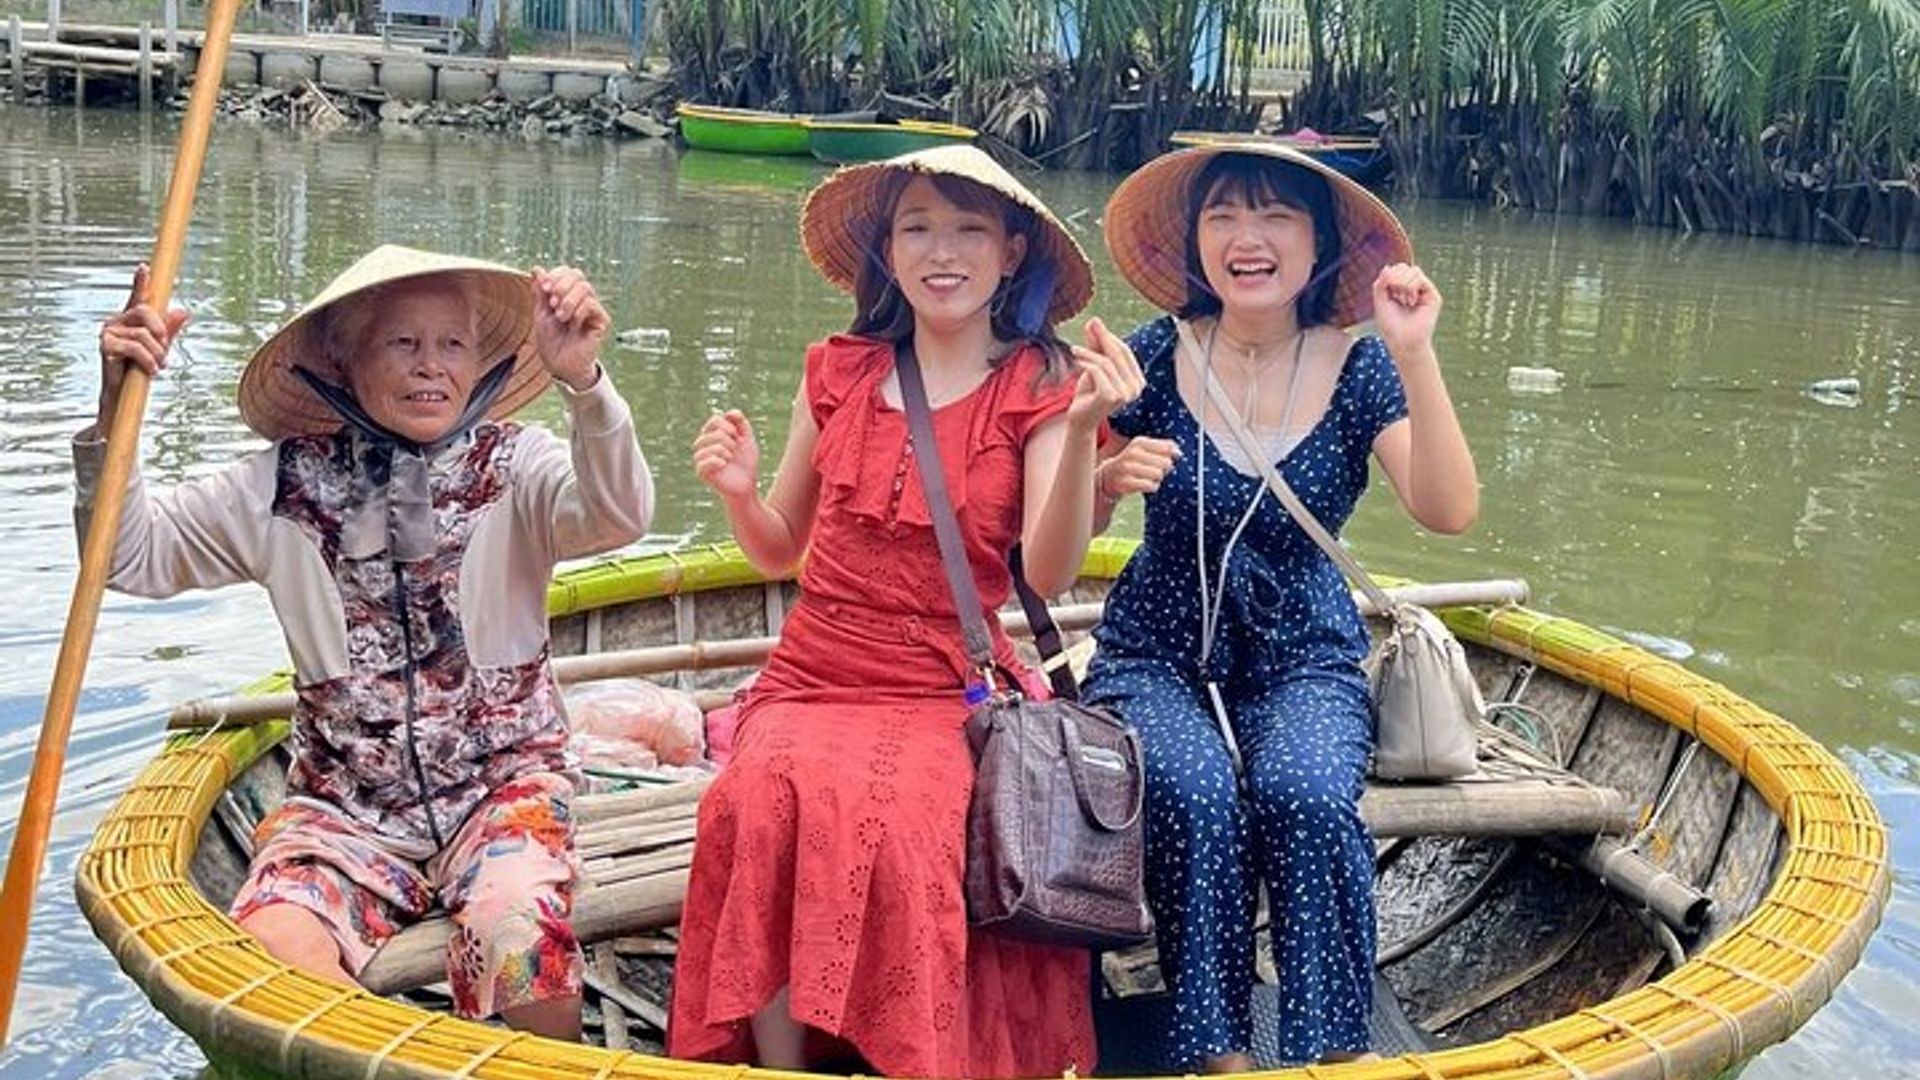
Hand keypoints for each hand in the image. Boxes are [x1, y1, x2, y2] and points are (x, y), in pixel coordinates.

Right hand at [97, 264, 189, 427]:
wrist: (125, 394)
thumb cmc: (140, 368)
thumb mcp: (160, 347)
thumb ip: (170, 329)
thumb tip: (184, 311)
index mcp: (131, 319)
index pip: (137, 297)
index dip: (141, 282)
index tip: (145, 267)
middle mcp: (117, 321)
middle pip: (144, 311)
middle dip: (160, 328)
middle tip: (166, 347)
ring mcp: (109, 332)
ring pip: (142, 334)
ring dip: (156, 352)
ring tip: (159, 366)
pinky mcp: (105, 346)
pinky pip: (134, 347)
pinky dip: (147, 360)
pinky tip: (151, 370)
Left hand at [531, 265, 609, 390]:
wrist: (559, 364)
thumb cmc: (551, 342)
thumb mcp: (541, 312)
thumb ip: (540, 291)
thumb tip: (536, 268)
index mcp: (567, 294)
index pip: (567, 271)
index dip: (555, 275)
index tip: (544, 289)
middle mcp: (581, 299)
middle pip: (578, 275)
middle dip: (561, 286)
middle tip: (552, 304)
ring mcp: (592, 309)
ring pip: (585, 288)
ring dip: (568, 301)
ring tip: (561, 318)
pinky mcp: (601, 320)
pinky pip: (591, 305)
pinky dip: (578, 313)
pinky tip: (573, 325)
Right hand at [692, 410, 759, 500]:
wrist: (747, 484)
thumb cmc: (746, 462)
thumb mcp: (747, 439)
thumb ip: (741, 424)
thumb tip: (732, 412)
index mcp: (712, 435)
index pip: (715, 420)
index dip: (729, 426)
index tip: (739, 438)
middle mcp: (703, 445)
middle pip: (713, 432)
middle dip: (729, 440)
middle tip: (735, 451)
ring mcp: (701, 458)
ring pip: (708, 446)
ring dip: (725, 451)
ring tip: (730, 458)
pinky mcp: (701, 472)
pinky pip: (704, 461)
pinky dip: (717, 461)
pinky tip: (724, 464)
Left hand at [1067, 317, 1145, 435]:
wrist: (1080, 418)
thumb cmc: (1089, 393)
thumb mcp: (1094, 365)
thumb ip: (1096, 345)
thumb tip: (1094, 321)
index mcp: (1137, 381)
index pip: (1125, 352)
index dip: (1109, 337)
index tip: (1095, 323)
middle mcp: (1136, 388)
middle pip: (1118, 354)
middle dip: (1102, 337)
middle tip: (1089, 325)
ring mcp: (1125, 394)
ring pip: (1106, 363)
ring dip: (1088, 353)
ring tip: (1075, 350)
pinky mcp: (1111, 397)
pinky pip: (1098, 371)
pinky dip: (1086, 363)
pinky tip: (1076, 361)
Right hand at [1097, 437, 1180, 500]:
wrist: (1109, 475)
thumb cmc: (1133, 461)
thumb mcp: (1145, 449)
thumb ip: (1164, 447)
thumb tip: (1178, 452)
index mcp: (1139, 442)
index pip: (1168, 448)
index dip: (1173, 455)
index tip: (1170, 458)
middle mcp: (1133, 453)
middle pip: (1165, 463)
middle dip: (1165, 469)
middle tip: (1158, 470)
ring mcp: (1127, 468)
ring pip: (1158, 475)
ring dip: (1158, 479)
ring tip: (1150, 477)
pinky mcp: (1126, 483)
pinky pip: (1150, 486)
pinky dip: (1152, 486)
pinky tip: (1146, 484)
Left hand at [1371, 263, 1441, 359]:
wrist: (1403, 341)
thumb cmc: (1391, 326)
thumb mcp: (1380, 302)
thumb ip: (1380, 284)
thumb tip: (1387, 267)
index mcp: (1399, 290)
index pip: (1395, 270)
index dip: (1388, 276)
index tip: (1387, 292)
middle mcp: (1412, 289)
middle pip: (1404, 267)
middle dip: (1395, 278)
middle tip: (1395, 295)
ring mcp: (1423, 291)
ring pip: (1413, 270)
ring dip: (1403, 283)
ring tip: (1404, 300)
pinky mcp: (1433, 296)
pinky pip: (1420, 278)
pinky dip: (1411, 286)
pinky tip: (1410, 301)